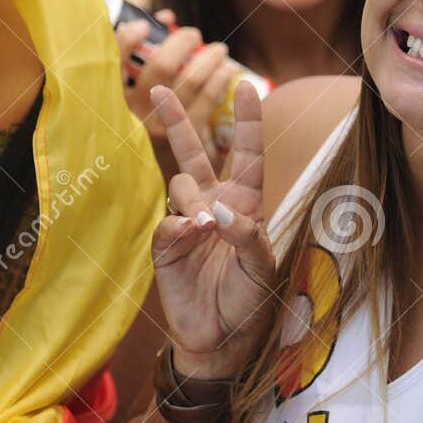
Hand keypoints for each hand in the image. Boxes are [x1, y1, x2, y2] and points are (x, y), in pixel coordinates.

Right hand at [115, 11, 237, 159]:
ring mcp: (161, 132)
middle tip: (192, 34)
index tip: (144, 25)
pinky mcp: (188, 144)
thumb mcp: (131, 112)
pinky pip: (208, 102)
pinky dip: (220, 80)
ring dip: (208, 58)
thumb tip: (162, 18)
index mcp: (111, 107)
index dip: (127, 39)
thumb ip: (140, 64)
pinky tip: (229, 72)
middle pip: (160, 66)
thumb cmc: (143, 148)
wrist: (162, 197)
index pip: (111, 64)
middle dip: (180, 42)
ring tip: (218, 50)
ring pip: (191, 81)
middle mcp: (132, 119)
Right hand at [150, 81, 277, 377]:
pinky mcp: (166, 244)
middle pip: (196, 152)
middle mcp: (215, 204)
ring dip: (194, 198)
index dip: (248, 121)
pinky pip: (168, 221)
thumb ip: (245, 233)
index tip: (248, 86)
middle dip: (178, 120)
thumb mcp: (263, 265)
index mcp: (246, 202)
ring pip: (181, 183)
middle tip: (159, 88)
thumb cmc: (249, 297)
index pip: (247, 154)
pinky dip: (180, 228)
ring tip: (205, 228)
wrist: (221, 336)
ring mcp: (188, 221)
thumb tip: (212, 211)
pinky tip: (191, 238)